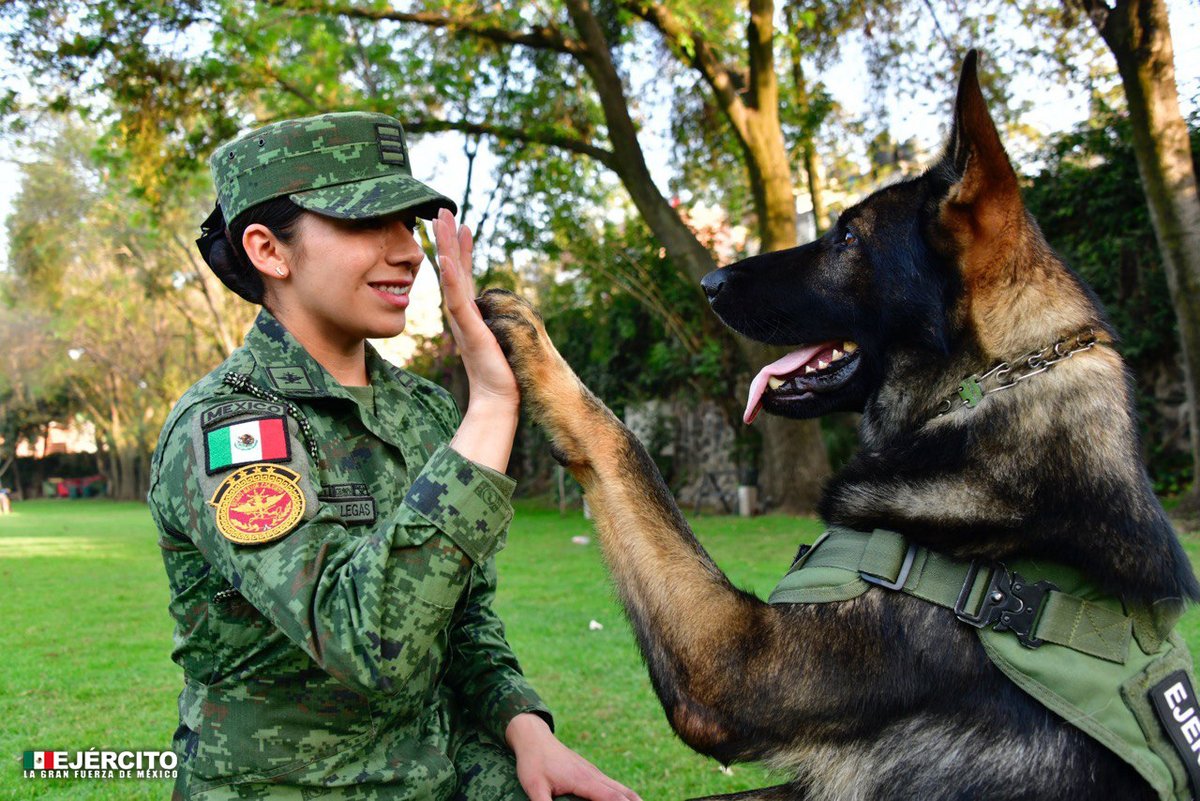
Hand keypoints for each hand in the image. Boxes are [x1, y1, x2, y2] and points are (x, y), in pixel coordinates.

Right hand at [433, 208, 518, 408]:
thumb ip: (493, 320)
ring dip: (446, 248)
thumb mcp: (498, 336)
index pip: (463, 274)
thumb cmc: (501, 371)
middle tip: (441, 210)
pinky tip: (445, 260)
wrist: (499, 397)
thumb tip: (496, 308)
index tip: (460, 224)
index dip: (460, 249)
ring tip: (441, 222)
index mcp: (469, 313)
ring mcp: (463, 320)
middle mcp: (462, 313)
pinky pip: (457, 300)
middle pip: (452, 269)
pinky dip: (450, 279)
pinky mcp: (469, 330)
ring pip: (451, 277)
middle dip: (447, 239)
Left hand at [505, 714, 640, 800]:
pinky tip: (624, 799)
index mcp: (583, 780)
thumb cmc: (533, 762)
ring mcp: (592, 772)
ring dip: (631, 798)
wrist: (533, 738)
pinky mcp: (588, 771)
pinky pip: (611, 784)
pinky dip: (622, 793)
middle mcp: (593, 775)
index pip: (612, 797)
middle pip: (622, 792)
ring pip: (619, 786)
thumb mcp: (534, 787)